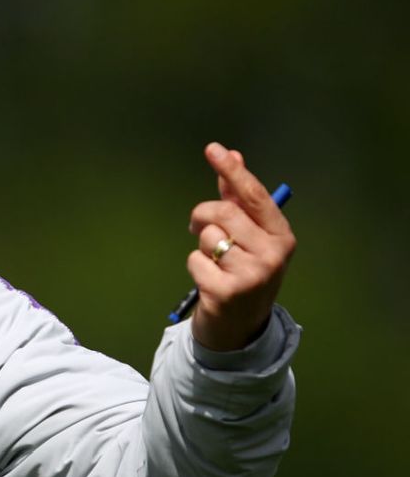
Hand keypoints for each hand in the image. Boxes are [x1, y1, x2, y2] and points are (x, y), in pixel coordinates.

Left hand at [186, 142, 296, 350]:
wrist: (239, 327)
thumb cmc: (242, 272)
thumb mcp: (249, 237)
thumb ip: (238, 199)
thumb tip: (232, 155)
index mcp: (281, 236)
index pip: (254, 196)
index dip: (233, 171)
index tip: (214, 149)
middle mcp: (273, 255)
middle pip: (223, 212)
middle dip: (202, 216)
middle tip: (196, 227)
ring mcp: (252, 275)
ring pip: (207, 237)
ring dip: (201, 246)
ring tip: (213, 262)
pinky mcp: (227, 292)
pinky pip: (195, 261)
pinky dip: (195, 267)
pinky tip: (208, 281)